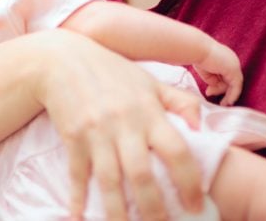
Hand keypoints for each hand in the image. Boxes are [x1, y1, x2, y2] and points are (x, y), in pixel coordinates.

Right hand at [34, 30, 205, 220]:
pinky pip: (77, 174)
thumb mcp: (150, 81)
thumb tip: (202, 129)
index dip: (189, 181)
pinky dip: (78, 198)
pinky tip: (79, 218)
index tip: (196, 204)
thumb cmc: (112, 72)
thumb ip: (180, 103)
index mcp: (148, 111)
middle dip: (154, 208)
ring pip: (110, 181)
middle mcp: (124, 124)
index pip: (176, 150)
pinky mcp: (73, 138)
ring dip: (118, 212)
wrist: (62, 60)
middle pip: (142, 174)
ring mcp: (96, 132)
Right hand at [193, 41, 242, 105]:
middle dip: (222, 90)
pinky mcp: (234, 70)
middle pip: (230, 80)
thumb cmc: (197, 56)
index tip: (209, 91)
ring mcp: (234, 65)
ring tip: (217, 99)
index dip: (218, 85)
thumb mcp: (205, 71)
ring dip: (226, 94)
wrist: (197, 49)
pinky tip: (228, 102)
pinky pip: (237, 86)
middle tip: (215, 98)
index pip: (225, 75)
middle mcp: (231, 60)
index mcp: (224, 58)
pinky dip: (233, 95)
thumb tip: (214, 87)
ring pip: (234, 84)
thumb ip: (212, 79)